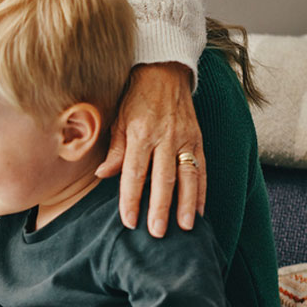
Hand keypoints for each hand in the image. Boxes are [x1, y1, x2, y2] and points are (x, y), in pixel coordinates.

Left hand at [97, 61, 203, 236]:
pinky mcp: (199, 140)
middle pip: (163, 179)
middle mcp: (166, 138)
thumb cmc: (135, 100)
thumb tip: (103, 174)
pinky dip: (202, 191)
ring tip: (185, 228)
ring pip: (188, 176)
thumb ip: (114, 150)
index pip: (134, 174)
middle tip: (157, 233)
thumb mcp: (118, 121)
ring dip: (186, 204)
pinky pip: (202, 169)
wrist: (164, 74)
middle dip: (160, 208)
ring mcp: (185, 139)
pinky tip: (200, 210)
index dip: (131, 199)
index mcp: (141, 135)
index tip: (129, 221)